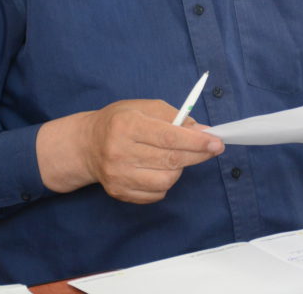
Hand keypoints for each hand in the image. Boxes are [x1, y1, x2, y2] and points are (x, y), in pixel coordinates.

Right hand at [40, 99, 223, 203]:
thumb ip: (175, 117)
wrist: (86, 145)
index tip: (216, 143)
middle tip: (212, 149)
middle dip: (197, 155)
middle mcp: (120, 152)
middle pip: (170, 160)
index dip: (197, 142)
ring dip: (179, 169)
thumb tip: (204, 131)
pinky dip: (165, 184)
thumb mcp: (144, 107)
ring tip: (175, 158)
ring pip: (166, 181)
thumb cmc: (119, 121)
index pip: (169, 137)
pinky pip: (155, 195)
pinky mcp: (118, 192)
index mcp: (127, 125)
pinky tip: (159, 170)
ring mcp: (118, 175)